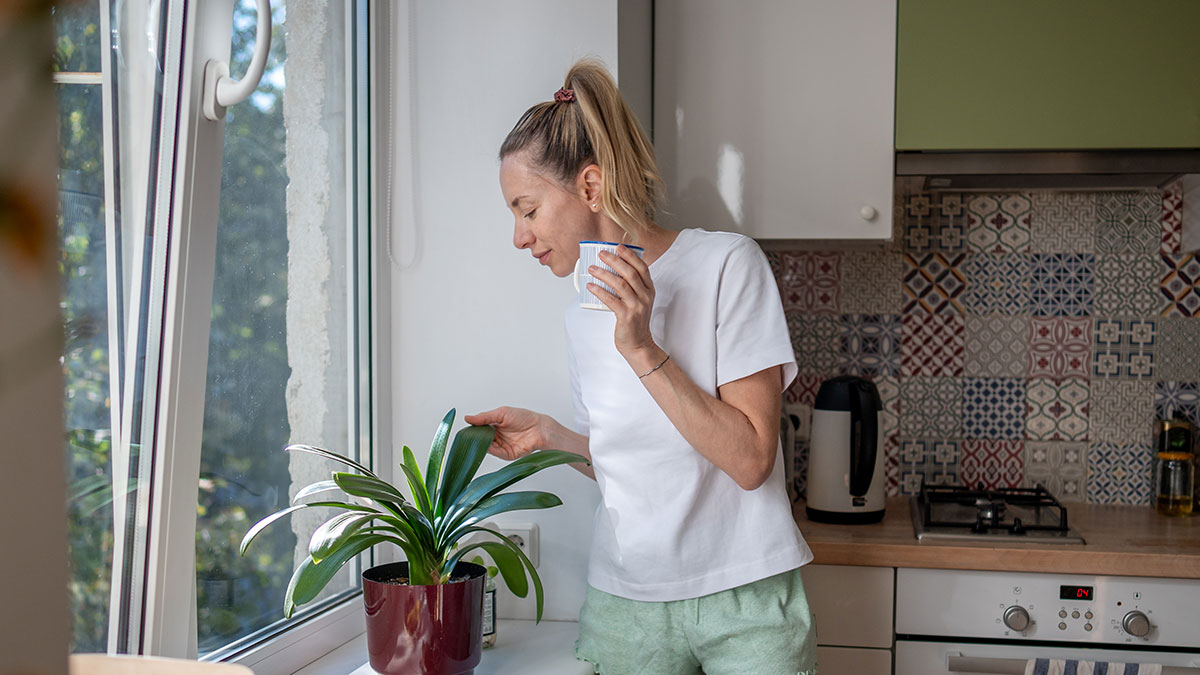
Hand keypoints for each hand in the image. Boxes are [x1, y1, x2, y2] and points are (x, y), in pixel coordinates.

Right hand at [463, 406, 546, 460]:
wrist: (539, 428)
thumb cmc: (524, 417)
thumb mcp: (501, 413)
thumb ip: (484, 417)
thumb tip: (467, 418)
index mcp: (494, 425)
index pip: (479, 428)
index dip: (472, 429)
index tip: (464, 429)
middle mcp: (496, 436)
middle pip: (481, 439)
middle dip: (475, 438)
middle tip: (467, 436)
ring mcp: (501, 446)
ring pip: (486, 447)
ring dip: (481, 444)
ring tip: (475, 440)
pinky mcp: (507, 454)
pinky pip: (495, 453)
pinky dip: (489, 450)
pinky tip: (485, 445)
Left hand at [587, 245, 657, 362]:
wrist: (638, 344)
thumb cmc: (635, 322)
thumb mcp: (638, 301)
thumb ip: (631, 287)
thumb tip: (612, 270)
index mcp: (649, 290)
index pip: (642, 268)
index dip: (630, 256)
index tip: (618, 247)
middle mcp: (645, 296)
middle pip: (630, 273)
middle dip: (615, 261)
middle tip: (601, 254)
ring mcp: (637, 306)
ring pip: (621, 285)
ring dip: (604, 274)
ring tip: (592, 268)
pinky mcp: (626, 316)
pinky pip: (611, 300)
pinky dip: (600, 292)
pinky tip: (591, 286)